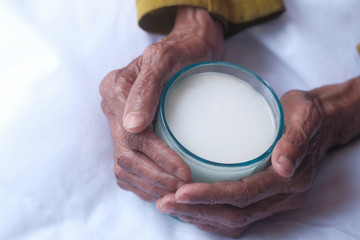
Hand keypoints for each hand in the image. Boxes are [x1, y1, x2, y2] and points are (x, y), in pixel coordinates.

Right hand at [99, 6, 223, 200]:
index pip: (133, 136)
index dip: (159, 159)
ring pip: (124, 167)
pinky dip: (142, 184)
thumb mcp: (165, 58)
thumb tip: (132, 126)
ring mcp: (117, 122)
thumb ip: (147, 86)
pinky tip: (160, 190)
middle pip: (126, 156)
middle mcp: (112, 108)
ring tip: (175, 194)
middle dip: (156, 178)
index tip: (184, 173)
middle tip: (184, 189)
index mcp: (115, 89)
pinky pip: (126, 167)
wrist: (187, 48)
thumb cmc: (181, 51)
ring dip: (149, 186)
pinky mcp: (126, 132)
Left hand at [156, 88, 340, 236]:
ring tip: (169, 205)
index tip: (180, 192)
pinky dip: (210, 216)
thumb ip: (295, 140)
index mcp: (290, 180)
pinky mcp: (265, 199)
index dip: (211, 196)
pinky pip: (236, 217)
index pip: (244, 195)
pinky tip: (189, 206)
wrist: (322, 123)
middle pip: (235, 215)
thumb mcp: (305, 116)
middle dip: (197, 211)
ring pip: (233, 221)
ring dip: (199, 217)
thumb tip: (284, 167)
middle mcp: (283, 197)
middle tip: (164, 201)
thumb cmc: (308, 115)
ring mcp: (274, 201)